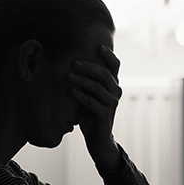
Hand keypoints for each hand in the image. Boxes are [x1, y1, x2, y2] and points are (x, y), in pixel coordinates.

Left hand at [69, 44, 121, 170]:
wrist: (98, 139)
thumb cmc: (91, 113)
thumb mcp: (90, 94)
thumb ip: (86, 81)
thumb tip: (68, 62)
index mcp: (113, 84)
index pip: (115, 66)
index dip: (108, 55)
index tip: (98, 45)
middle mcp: (115, 92)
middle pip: (105, 74)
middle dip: (89, 66)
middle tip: (74, 61)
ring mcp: (111, 104)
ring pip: (98, 88)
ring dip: (81, 80)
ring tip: (68, 76)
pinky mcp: (104, 116)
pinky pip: (92, 103)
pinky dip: (80, 95)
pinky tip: (70, 91)